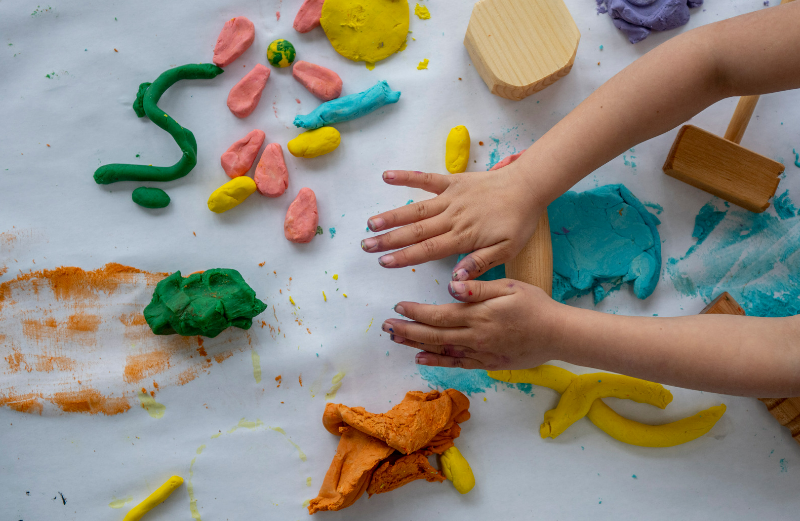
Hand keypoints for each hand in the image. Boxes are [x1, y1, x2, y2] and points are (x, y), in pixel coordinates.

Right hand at [362, 165, 542, 279]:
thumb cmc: (518, 221)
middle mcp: (452, 217)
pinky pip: (426, 179)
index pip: (427, 249)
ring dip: (392, 216)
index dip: (404, 256)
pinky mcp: (453, 181)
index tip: (384, 262)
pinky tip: (387, 177)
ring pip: (415, 208)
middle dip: (389, 239)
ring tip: (370, 223)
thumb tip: (455, 278)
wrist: (528, 187)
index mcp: (463, 237)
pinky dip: (406, 177)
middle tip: (366, 246)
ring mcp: (450, 198)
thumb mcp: (507, 250)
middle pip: (415, 230)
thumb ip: (479, 263)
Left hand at [382, 278, 565, 369]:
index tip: (398, 307)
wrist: (558, 335)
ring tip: (396, 341)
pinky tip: (421, 359)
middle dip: (406, 330)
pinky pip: (457, 364)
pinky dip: (437, 362)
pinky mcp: (487, 363)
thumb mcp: (510, 287)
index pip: (438, 314)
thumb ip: (479, 287)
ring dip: (415, 345)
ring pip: (440, 350)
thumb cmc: (535, 305)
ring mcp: (480, 352)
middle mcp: (474, 336)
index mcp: (478, 315)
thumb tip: (452, 285)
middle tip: (386, 327)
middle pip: (432, 335)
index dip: (415, 312)